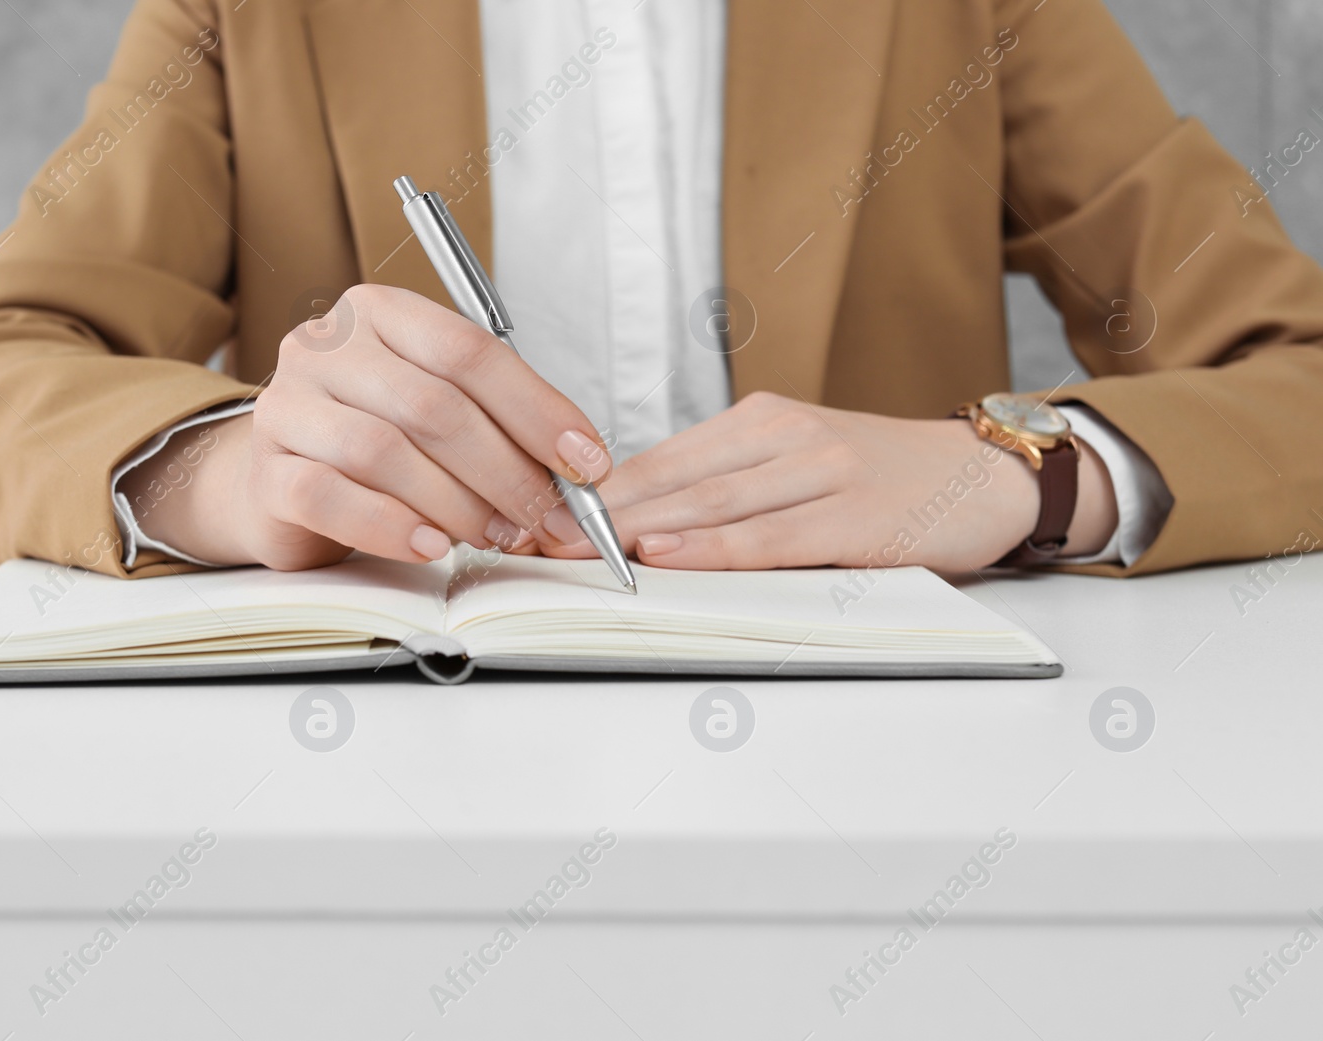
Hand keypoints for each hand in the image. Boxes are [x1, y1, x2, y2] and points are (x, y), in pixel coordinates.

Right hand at [120, 285, 612, 569]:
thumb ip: (499, 424)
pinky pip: (330, 496)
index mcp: (380, 312)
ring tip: (493, 536)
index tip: (585, 462)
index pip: (468, 350)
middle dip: (505, 471)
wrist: (281, 481)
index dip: (537, 409)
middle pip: (432, 405)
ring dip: (456, 503)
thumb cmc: (376, 439)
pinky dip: (391, 525)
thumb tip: (576, 470)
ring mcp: (287, 405)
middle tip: (544, 516)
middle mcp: (326, 345)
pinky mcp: (267, 471)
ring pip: (383, 452)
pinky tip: (430, 546)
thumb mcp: (439, 411)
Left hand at [539, 392, 1118, 571]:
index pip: (659, 457)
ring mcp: (818, 472)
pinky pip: (768, 536)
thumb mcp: (798, 460)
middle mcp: (782, 437)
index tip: (538, 516)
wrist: (985, 474)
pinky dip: (711, 550)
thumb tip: (641, 517)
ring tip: (576, 553)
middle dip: (596, 515)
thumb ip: (728, 482)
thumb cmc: (883, 475)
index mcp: (760, 421)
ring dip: (636, 532)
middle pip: (671, 479)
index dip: (593, 492)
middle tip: (534, 540)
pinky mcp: (852, 517)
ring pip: (709, 504)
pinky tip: (665, 557)